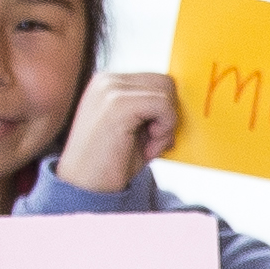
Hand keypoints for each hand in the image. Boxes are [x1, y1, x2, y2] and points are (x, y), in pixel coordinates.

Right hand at [56, 69, 181, 199]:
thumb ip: (153, 111)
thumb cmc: (110, 164)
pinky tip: (147, 148)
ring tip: (146, 147)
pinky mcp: (118, 103)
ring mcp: (110, 89)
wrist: (86, 188)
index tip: (151, 137)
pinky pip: (163, 105)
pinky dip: (164, 129)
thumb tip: (183, 103)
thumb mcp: (135, 130)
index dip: (163, 110)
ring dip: (166, 124)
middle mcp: (106, 81)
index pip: (155, 81)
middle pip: (165, 82)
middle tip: (151, 143)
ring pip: (166, 92)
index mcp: (108, 83)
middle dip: (167, 114)